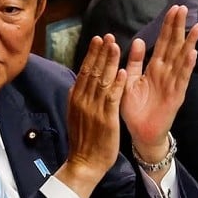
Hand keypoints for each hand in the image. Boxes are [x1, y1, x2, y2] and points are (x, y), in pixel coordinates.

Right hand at [56, 34, 126, 197]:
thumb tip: (78, 82)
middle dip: (101, 52)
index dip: (92, 54)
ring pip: (102, 80)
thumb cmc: (83, 139)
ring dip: (109, 62)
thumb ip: (79, 98)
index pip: (84, 71)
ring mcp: (94, 109)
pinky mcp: (106, 119)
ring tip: (115, 46)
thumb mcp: (76, 114)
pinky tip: (122, 71)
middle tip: (107, 36)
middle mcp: (83, 100)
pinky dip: (117, 84)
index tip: (98, 39)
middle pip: (92, 71)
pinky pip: (112, 98)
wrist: (84, 162)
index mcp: (76, 98)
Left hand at [121, 5, 197, 174]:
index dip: (168, 26)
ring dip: (190, 43)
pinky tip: (193, 54)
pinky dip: (187, 66)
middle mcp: (166, 72)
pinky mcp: (176, 95)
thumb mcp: (130, 81)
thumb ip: (134, 62)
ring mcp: (173, 83)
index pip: (163, 42)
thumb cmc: (134, 108)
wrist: (140, 133)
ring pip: (182, 59)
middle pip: (174, 45)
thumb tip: (138, 40)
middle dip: (179, 27)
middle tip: (184, 8)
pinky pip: (182, 79)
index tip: (173, 9)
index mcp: (154, 68)